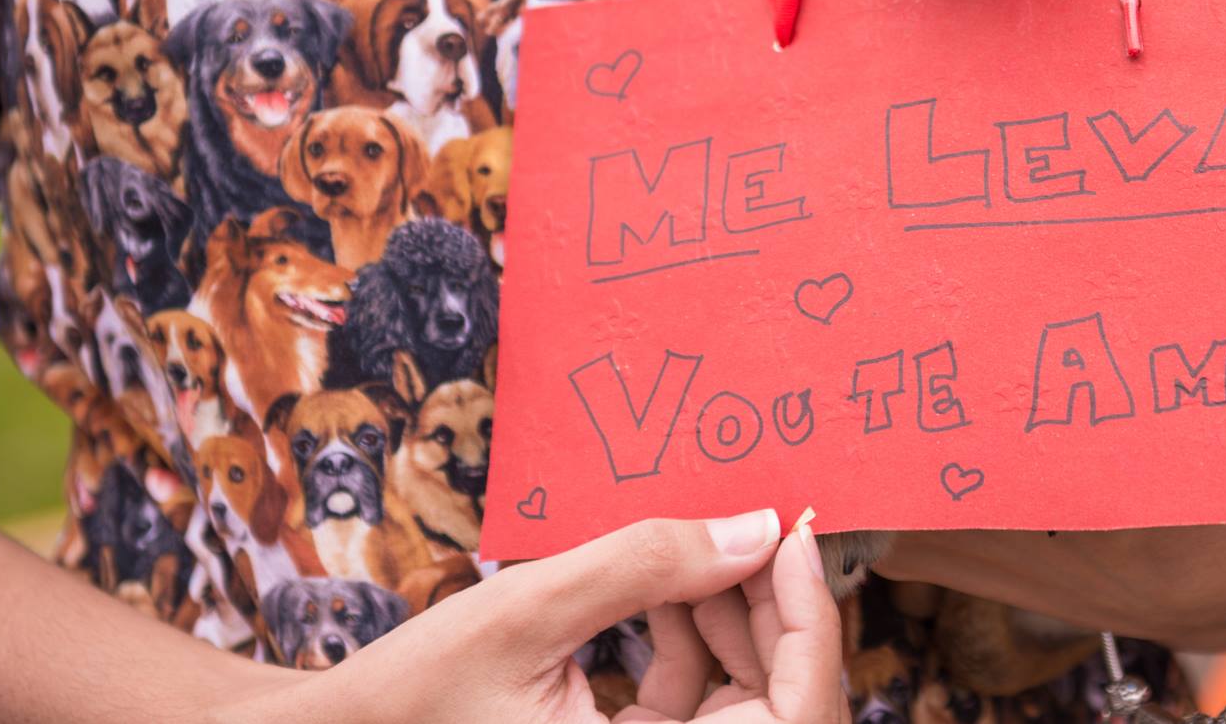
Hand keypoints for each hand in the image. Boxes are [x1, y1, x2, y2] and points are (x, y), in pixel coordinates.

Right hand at [244, 509, 846, 723]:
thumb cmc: (413, 692)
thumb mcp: (529, 610)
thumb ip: (644, 566)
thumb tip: (758, 527)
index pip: (793, 717)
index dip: (812, 621)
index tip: (796, 528)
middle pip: (779, 707)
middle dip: (774, 610)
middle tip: (758, 522)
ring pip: (744, 704)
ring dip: (735, 621)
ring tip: (702, 543)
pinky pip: (698, 709)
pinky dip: (695, 645)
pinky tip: (668, 588)